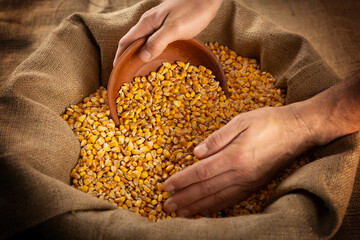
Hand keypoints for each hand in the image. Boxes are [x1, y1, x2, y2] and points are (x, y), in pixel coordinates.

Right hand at [113, 0, 222, 65]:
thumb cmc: (193, 11)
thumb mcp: (175, 29)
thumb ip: (158, 41)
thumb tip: (142, 56)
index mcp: (147, 23)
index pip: (126, 41)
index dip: (119, 56)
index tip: (116, 71)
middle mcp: (149, 22)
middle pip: (132, 41)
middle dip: (126, 57)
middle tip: (126, 73)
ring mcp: (158, 23)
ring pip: (142, 40)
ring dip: (138, 54)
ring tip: (138, 69)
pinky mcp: (167, 25)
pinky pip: (153, 40)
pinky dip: (150, 50)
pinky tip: (155, 57)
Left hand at [163, 105, 315, 216]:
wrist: (298, 131)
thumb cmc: (268, 121)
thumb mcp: (241, 121)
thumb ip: (217, 138)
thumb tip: (196, 153)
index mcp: (234, 156)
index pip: (201, 173)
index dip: (181, 180)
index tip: (165, 186)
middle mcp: (240, 174)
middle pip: (206, 189)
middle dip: (184, 198)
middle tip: (166, 206)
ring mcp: (249, 182)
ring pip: (218, 199)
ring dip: (197, 207)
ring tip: (180, 214)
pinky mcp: (255, 185)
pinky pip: (232, 200)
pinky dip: (216, 207)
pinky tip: (206, 210)